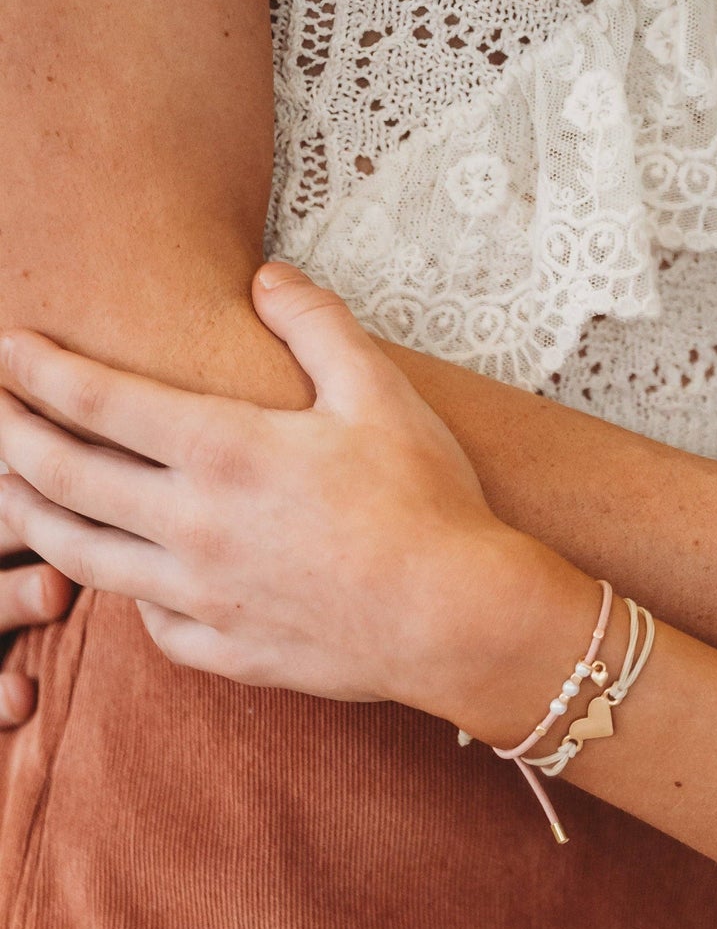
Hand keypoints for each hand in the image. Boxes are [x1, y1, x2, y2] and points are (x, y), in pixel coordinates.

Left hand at [0, 264, 545, 712]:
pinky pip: (151, 626)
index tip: (6, 347)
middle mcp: (192, 524)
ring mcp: (203, 596)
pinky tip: (130, 581)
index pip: (94, 399)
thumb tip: (267, 276)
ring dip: (32, 517)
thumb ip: (316, 325)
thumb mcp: (381, 394)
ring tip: (14, 493)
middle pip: (61, 478)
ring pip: (81, 556)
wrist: (460, 618)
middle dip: (8, 437)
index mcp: (223, 451)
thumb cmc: (429, 502)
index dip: (37, 367)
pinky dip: (128, 598)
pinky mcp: (229, 652)